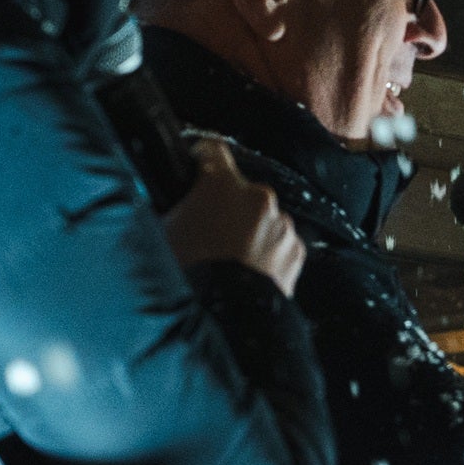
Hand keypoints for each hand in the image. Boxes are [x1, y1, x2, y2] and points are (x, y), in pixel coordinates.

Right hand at [162, 139, 304, 295]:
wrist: (228, 315)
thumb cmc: (190, 272)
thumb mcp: (166, 231)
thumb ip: (176, 207)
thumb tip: (173, 204)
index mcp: (222, 184)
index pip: (212, 149)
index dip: (201, 159)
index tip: (196, 169)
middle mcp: (259, 197)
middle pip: (241, 190)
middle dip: (227, 205)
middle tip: (210, 231)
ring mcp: (283, 224)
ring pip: (264, 218)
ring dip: (251, 230)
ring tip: (232, 258)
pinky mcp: (297, 250)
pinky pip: (281, 242)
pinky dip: (269, 252)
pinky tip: (251, 270)